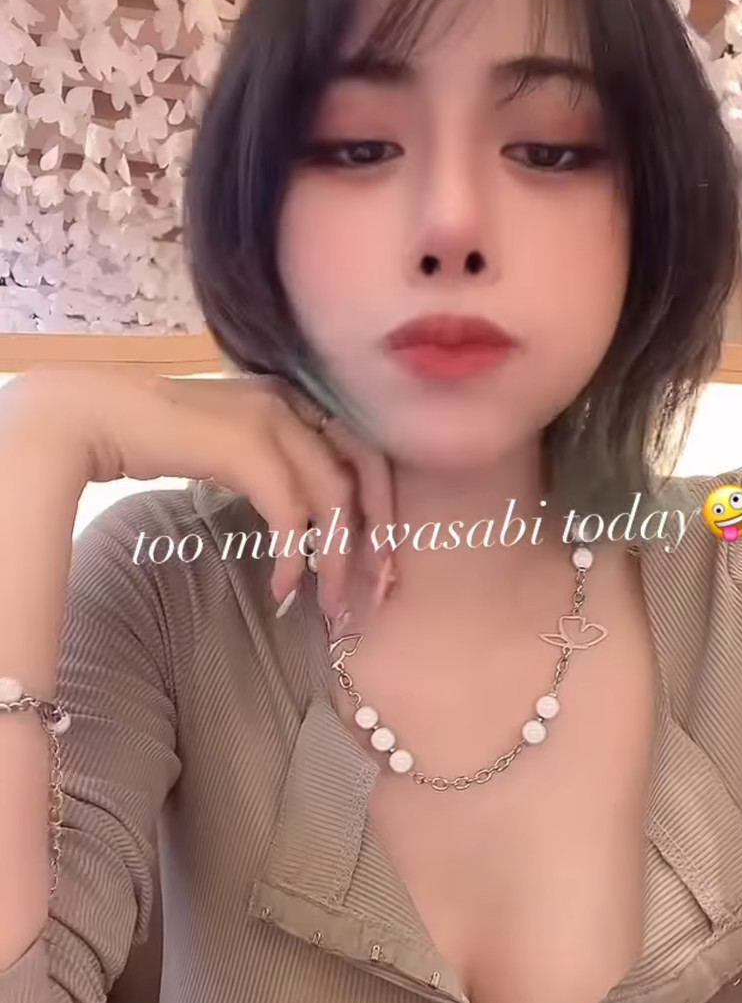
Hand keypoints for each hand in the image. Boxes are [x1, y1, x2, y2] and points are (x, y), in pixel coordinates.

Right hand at [0, 367, 395, 618]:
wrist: (97, 417)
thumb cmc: (156, 439)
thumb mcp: (231, 449)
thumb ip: (273, 470)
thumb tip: (305, 524)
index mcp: (299, 398)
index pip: (366, 452)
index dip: (383, 510)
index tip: (381, 566)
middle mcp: (295, 399)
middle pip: (367, 470)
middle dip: (378, 535)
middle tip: (376, 592)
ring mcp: (273, 416)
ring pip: (334, 495)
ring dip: (336, 558)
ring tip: (329, 603)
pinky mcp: (247, 443)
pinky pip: (291, 512)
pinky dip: (293, 555)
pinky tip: (284, 587)